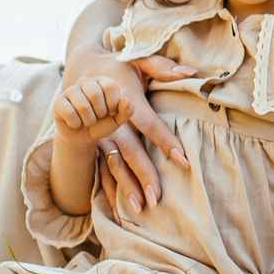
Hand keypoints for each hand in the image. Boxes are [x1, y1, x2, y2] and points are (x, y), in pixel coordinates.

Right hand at [51, 79, 128, 148]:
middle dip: (100, 112)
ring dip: (88, 120)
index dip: (113, 104)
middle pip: (95, 94)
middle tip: (98, 117)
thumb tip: (126, 100)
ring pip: (83, 106)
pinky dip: (76, 123)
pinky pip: (69, 113)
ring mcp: (70, 90)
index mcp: (102, 81)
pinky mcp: (58, 101)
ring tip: (87, 121)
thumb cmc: (101, 124)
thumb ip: (126, 110)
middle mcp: (86, 81)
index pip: (111, 86)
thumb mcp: (117, 120)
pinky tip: (75, 123)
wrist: (82, 137)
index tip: (111, 112)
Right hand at [59, 52, 189, 213]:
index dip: (166, 142)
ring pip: (115, 167)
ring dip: (125, 189)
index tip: (182, 160)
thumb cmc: (118, 67)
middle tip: (156, 198)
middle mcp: (112, 122)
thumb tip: (191, 72)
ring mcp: (101, 136)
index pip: (150, 125)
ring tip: (138, 210)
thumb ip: (162, 66)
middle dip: (143, 175)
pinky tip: (118, 212)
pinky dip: (110, 192)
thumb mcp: (138, 60)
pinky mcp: (95, 146)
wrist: (82, 71)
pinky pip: (103, 172)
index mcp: (127, 102)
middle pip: (131, 152)